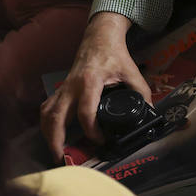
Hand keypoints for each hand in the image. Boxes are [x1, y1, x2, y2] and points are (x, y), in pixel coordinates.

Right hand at [40, 12, 149, 160]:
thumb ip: (141, 91)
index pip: (86, 112)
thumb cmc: (114, 54)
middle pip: (56, 116)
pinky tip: (52, 134)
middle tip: (62, 158)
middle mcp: (72, 86)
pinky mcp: (61, 89)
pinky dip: (46, 122)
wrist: (100, 38)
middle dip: (56, 139)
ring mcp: (64, 87)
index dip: (92, 131)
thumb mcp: (131, 71)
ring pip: (47, 113)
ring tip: (55, 151)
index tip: (101, 140)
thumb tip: (149, 111)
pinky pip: (47, 107)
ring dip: (48, 133)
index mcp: (90, 81)